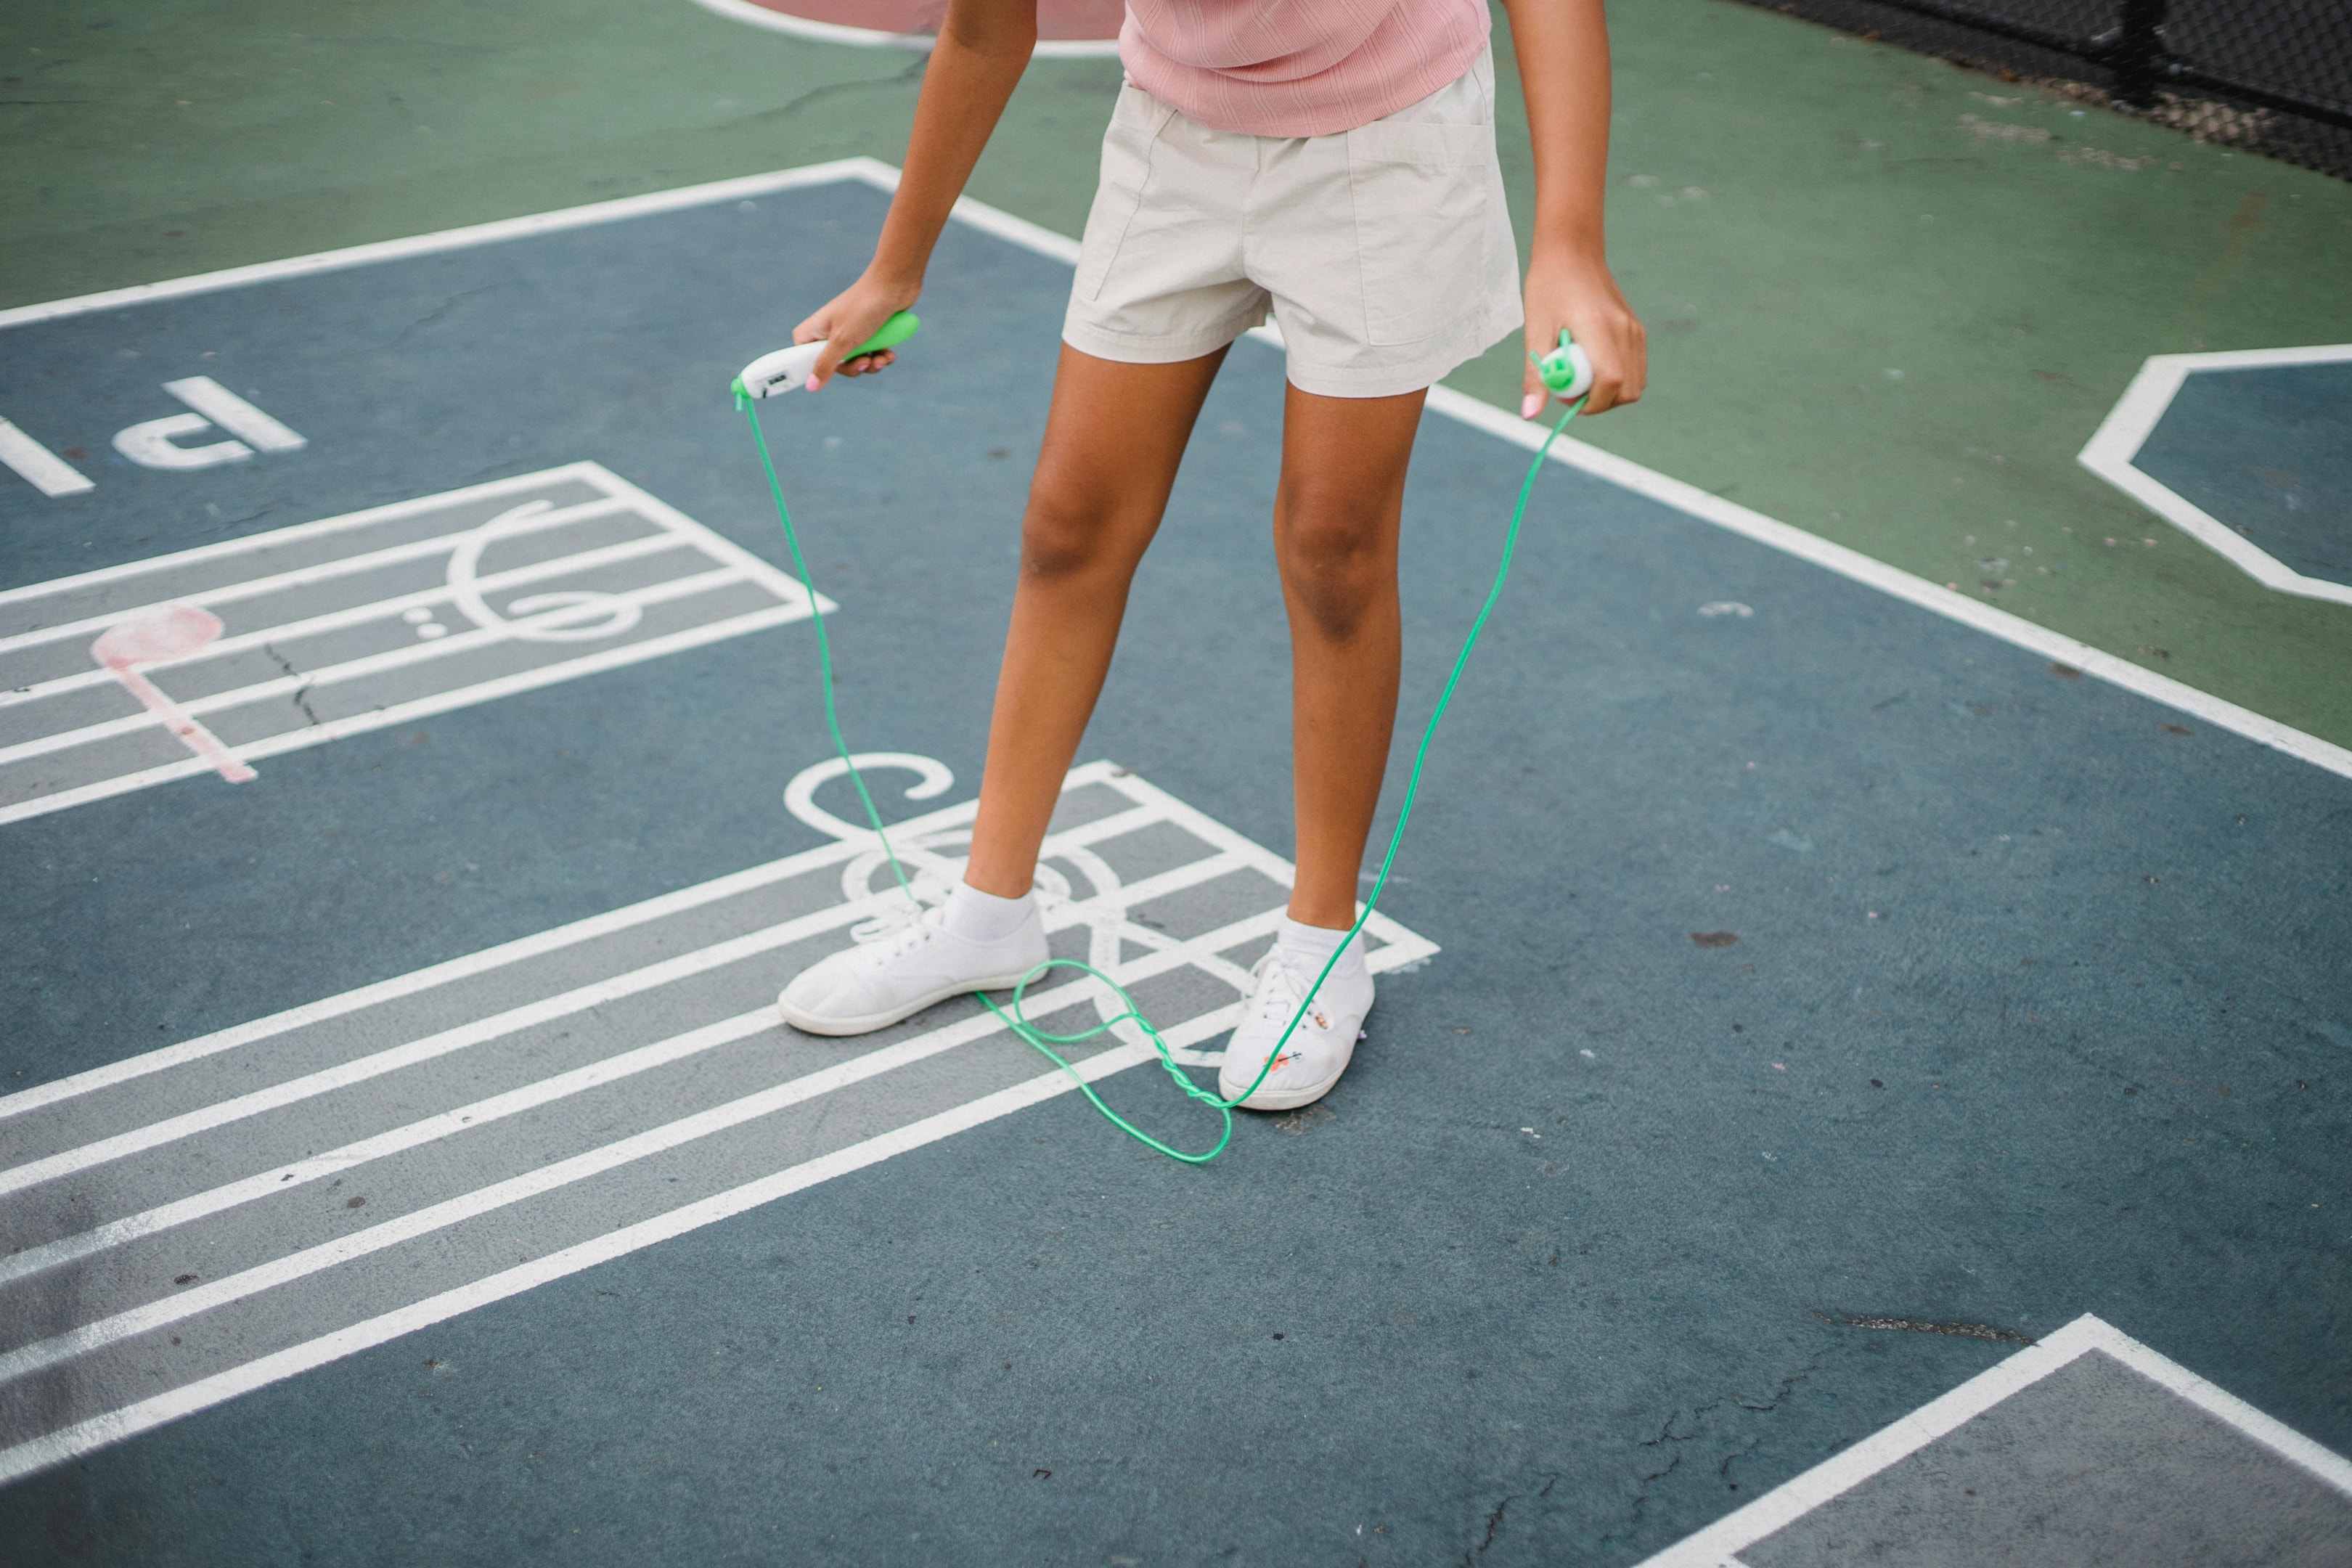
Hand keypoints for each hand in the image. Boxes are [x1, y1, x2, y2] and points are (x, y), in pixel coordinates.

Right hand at [794, 271, 919, 388]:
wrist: (895, 285)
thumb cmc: (864, 308)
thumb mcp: (843, 341)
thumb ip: (826, 364)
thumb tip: (811, 386)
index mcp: (816, 329)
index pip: (803, 355)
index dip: (814, 367)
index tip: (828, 371)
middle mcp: (831, 331)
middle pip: (834, 364)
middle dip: (853, 367)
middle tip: (865, 362)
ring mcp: (851, 332)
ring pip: (856, 361)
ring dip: (871, 364)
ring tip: (882, 358)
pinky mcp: (870, 333)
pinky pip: (871, 354)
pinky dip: (880, 357)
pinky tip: (890, 353)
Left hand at [1519, 250, 1645, 418]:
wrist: (1572, 253)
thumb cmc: (1548, 288)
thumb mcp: (1534, 332)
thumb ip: (1536, 376)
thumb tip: (1530, 415)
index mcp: (1598, 328)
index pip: (1611, 382)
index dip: (1590, 403)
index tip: (1565, 398)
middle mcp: (1624, 330)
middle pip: (1628, 391)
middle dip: (1600, 403)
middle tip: (1570, 389)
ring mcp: (1635, 330)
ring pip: (1635, 384)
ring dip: (1609, 393)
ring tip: (1580, 374)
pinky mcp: (1637, 330)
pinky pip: (1635, 369)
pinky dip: (1617, 379)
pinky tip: (1592, 364)